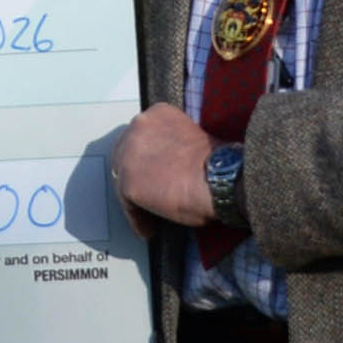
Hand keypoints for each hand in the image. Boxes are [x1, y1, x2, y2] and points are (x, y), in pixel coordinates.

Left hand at [113, 103, 219, 233]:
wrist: (218, 177)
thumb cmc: (215, 163)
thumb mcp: (190, 138)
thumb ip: (171, 145)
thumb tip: (167, 166)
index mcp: (156, 114)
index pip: (141, 137)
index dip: (145, 157)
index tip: (152, 171)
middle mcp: (137, 128)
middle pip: (126, 156)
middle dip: (135, 176)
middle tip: (146, 194)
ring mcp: (129, 155)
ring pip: (124, 181)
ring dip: (135, 199)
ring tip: (147, 216)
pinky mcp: (127, 183)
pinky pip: (129, 206)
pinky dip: (138, 219)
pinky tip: (148, 229)